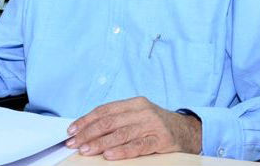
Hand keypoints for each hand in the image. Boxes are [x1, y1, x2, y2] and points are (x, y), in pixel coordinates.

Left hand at [66, 96, 201, 159]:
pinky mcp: (160, 139)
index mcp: (134, 103)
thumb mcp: (138, 115)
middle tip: (74, 142)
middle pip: (110, 121)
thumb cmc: (156, 124)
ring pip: (121, 133)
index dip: (86, 120)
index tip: (72, 130)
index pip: (105, 110)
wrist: (187, 130)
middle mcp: (142, 111)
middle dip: (88, 132)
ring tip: (86, 150)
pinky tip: (109, 156)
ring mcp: (151, 125)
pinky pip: (137, 146)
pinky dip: (122, 151)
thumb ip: (118, 119)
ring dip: (100, 143)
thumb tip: (89, 129)